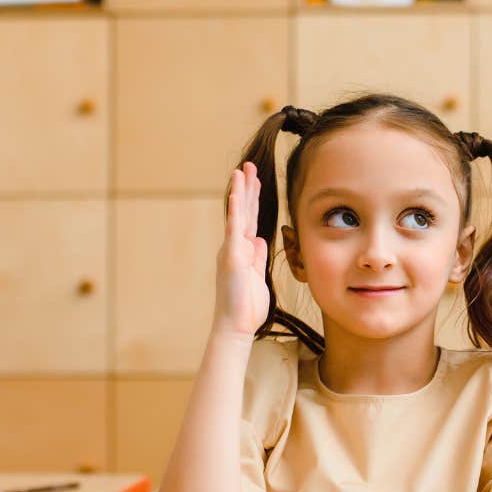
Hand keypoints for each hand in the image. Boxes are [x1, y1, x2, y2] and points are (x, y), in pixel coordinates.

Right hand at [213, 162, 269, 338]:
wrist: (236, 325)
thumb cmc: (247, 306)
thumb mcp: (257, 276)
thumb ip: (257, 257)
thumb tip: (260, 240)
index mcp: (243, 251)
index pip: (250, 220)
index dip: (254, 200)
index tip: (256, 182)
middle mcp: (235, 246)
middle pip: (244, 212)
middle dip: (247, 188)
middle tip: (248, 166)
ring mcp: (232, 248)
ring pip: (238, 214)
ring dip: (241, 190)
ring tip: (242, 169)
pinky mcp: (232, 254)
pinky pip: (235, 225)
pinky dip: (236, 206)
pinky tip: (237, 189)